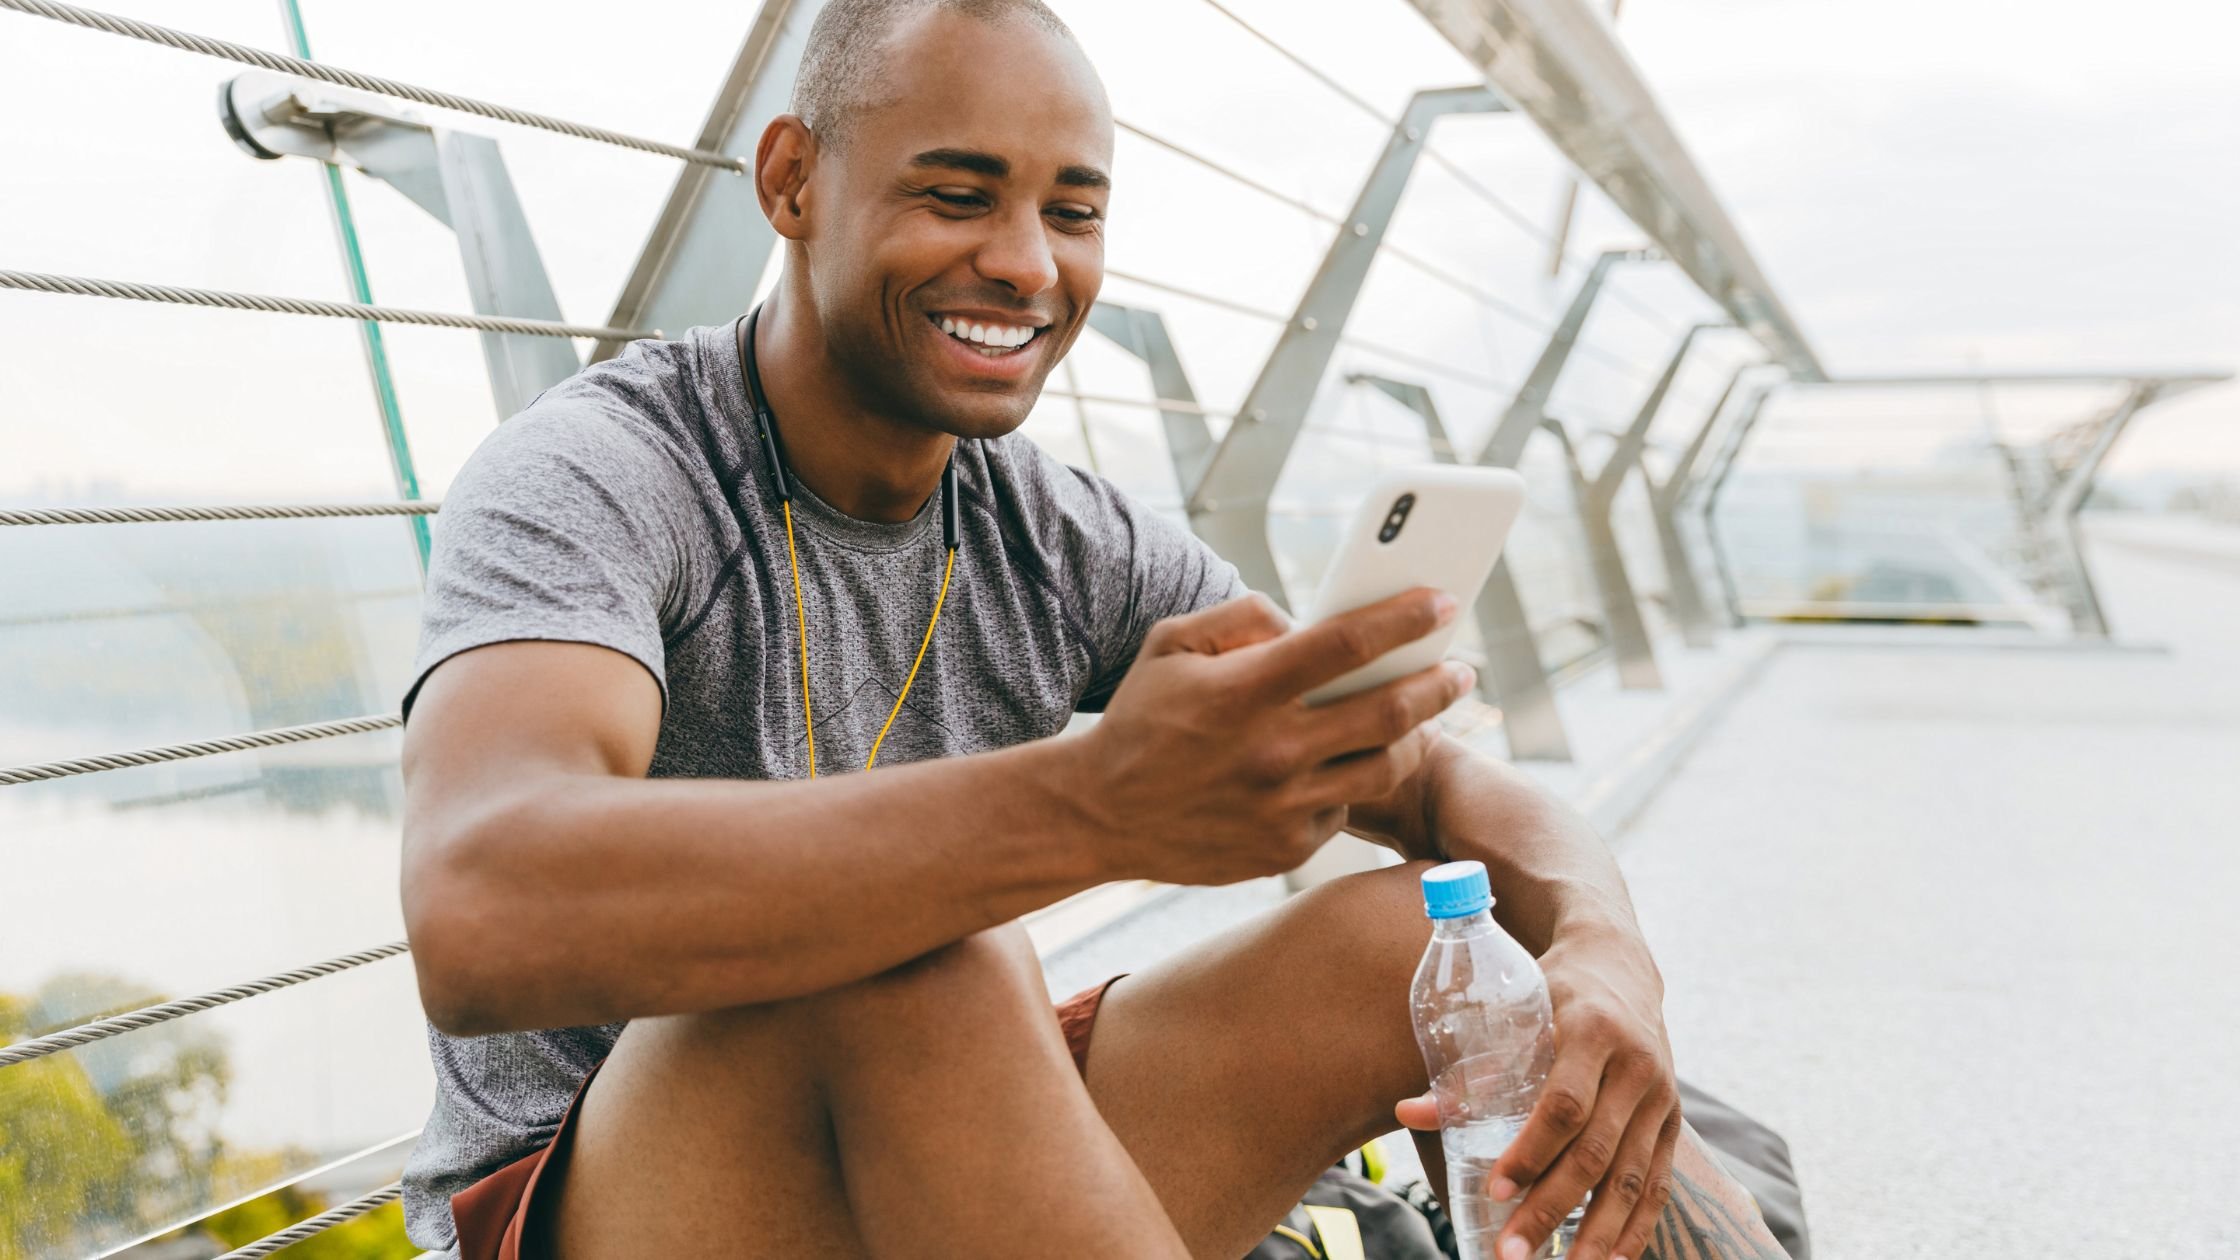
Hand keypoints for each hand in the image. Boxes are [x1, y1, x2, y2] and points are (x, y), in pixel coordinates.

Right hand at [1071, 590, 1475, 885]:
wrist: (1098, 814)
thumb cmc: (1140, 719)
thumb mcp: (1171, 644)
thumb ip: (1242, 616)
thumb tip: (1305, 619)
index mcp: (1244, 690)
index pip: (1346, 644)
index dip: (1404, 618)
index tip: (1442, 600)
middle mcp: (1272, 750)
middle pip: (1390, 710)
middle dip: (1441, 682)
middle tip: (1462, 668)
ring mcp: (1282, 806)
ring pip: (1384, 766)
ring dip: (1418, 736)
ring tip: (1427, 716)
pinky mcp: (1285, 848)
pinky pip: (1344, 807)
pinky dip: (1353, 780)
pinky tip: (1349, 762)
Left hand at [1395, 932, 1679, 1259]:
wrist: (1619, 963)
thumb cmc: (1549, 988)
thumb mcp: (1513, 1010)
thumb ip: (1467, 1068)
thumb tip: (1406, 1114)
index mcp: (1591, 1031)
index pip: (1563, 1104)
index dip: (1531, 1150)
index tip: (1495, 1187)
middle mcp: (1636, 1066)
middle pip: (1595, 1152)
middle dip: (1552, 1208)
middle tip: (1513, 1252)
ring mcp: (1660, 1097)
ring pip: (1631, 1178)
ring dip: (1598, 1234)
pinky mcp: (1671, 1120)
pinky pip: (1656, 1182)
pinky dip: (1636, 1226)